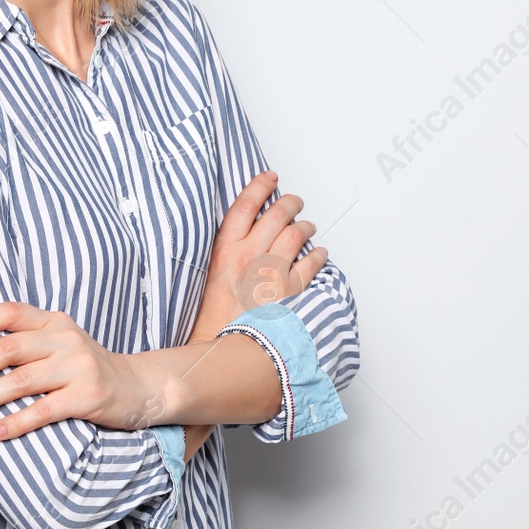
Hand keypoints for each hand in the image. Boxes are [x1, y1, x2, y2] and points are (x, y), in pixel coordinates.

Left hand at [0, 303, 165, 441]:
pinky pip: (45, 409)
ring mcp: (79, 367)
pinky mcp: (89, 396)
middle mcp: (66, 339)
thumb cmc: (84, 368)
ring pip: (22, 380)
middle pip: (9, 348)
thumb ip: (25, 342)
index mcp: (53, 321)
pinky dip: (17, 422)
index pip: (9, 312)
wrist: (138, 387)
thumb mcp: (59, 343)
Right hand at [187, 170, 327, 343]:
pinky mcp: (290, 291)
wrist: (221, 351)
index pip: (245, 205)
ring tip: (308, 225)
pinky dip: (319, 255)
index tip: (269, 177)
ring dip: (306, 225)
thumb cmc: (212, 320)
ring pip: (297, 233)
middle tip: (295, 201)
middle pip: (276, 214)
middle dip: (290, 203)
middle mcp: (249, 257)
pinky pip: (312, 263)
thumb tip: (245, 234)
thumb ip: (226, 253)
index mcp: (225, 251)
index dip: (259, 186)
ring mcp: (271, 272)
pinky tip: (320, 254)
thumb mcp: (209, 277)